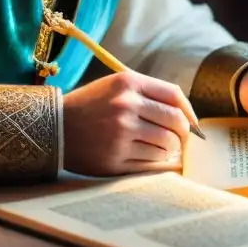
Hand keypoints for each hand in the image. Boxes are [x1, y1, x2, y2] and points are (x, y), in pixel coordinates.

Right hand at [61, 71, 197, 176]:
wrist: (54, 128)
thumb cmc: (90, 107)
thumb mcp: (115, 87)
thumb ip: (148, 94)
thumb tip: (187, 117)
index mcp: (127, 83)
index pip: (174, 95)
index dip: (189, 111)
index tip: (192, 123)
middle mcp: (125, 106)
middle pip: (176, 122)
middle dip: (184, 134)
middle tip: (181, 140)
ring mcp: (121, 134)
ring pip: (166, 145)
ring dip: (170, 150)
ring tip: (161, 148)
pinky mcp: (116, 158)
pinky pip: (151, 163)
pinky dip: (157, 162)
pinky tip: (151, 158)